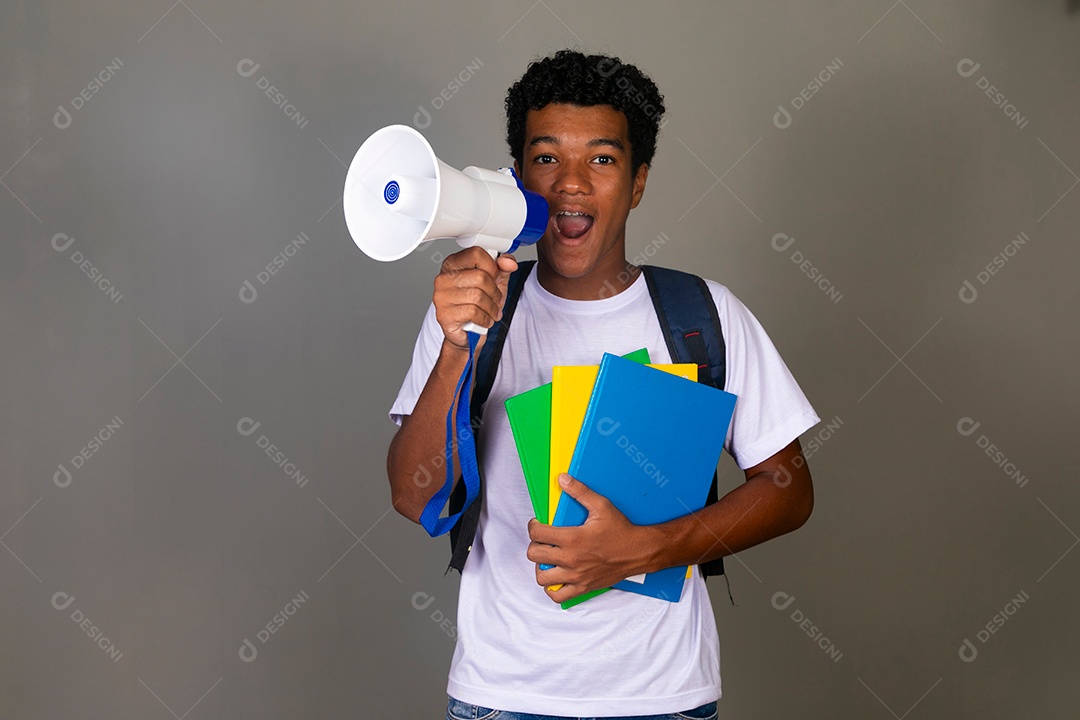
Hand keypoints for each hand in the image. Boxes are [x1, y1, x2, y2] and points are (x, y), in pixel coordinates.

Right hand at [433, 248, 517, 349]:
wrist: (467, 333)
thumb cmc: (478, 306)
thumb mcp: (495, 283)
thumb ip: (503, 269)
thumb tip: (509, 262)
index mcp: (453, 264)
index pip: (476, 253)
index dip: (492, 267)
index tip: (495, 277)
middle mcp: (444, 278)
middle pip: (480, 277)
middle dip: (494, 292)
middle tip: (496, 300)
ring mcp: (441, 296)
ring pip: (478, 296)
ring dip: (491, 308)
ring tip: (491, 312)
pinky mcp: (444, 315)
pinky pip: (473, 312)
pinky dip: (484, 318)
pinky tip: (483, 320)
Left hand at [526, 474, 654, 603]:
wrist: (638, 552)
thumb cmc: (621, 530)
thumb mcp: (601, 505)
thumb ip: (580, 491)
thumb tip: (562, 479)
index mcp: (573, 539)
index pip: (537, 534)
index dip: (533, 526)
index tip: (538, 524)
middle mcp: (571, 559)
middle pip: (534, 555)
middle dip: (534, 544)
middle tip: (543, 539)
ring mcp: (576, 576)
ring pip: (542, 577)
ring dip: (540, 566)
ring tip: (548, 557)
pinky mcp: (582, 587)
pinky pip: (557, 595)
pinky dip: (552, 587)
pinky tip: (556, 576)